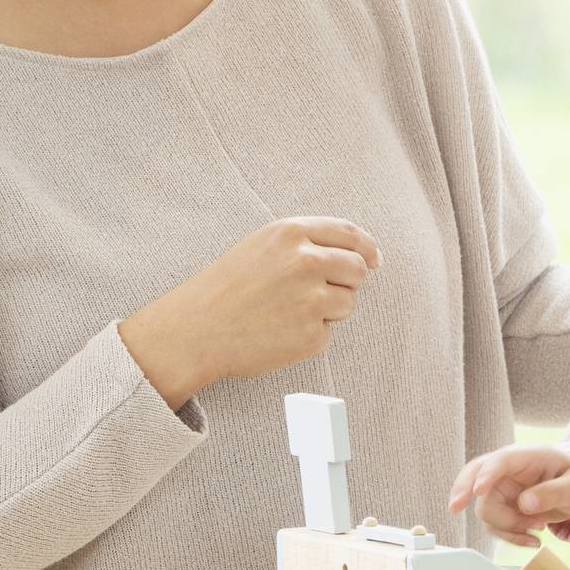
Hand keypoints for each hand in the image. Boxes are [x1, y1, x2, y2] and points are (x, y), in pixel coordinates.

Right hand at [120, 217, 379, 407]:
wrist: (195, 330)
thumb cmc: (227, 287)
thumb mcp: (262, 246)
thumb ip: (308, 242)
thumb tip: (365, 256)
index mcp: (291, 233)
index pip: (350, 234)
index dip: (367, 248)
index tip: (374, 260)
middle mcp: (305, 262)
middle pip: (358, 269)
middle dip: (347, 281)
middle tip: (318, 292)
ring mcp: (310, 300)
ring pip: (348, 303)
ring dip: (329, 310)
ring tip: (287, 312)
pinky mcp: (311, 336)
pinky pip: (328, 334)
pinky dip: (310, 336)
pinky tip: (280, 332)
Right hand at [447, 445, 569, 547]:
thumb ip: (553, 493)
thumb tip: (524, 504)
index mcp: (525, 457)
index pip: (497, 462)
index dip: (485, 476)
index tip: (477, 491)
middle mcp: (507, 472)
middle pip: (475, 478)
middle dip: (463, 491)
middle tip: (454, 508)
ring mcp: (502, 490)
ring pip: (486, 510)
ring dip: (508, 527)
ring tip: (540, 530)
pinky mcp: (503, 508)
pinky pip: (495, 526)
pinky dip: (511, 537)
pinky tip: (533, 540)